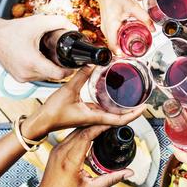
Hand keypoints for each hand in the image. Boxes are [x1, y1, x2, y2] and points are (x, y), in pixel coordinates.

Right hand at [0, 14, 76, 81]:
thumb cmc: (12, 31)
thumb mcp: (38, 22)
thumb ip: (58, 22)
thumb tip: (73, 27)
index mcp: (32, 62)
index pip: (58, 75)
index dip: (69, 69)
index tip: (73, 62)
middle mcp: (26, 73)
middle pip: (53, 75)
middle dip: (59, 65)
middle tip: (61, 54)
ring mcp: (22, 77)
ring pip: (44, 76)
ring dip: (49, 68)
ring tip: (48, 55)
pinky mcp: (19, 78)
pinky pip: (36, 76)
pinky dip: (40, 69)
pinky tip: (39, 58)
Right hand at [23, 66, 143, 134]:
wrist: (41, 122)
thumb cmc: (53, 112)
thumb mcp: (68, 89)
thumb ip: (81, 75)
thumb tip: (93, 63)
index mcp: (94, 117)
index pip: (120, 120)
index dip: (134, 114)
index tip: (144, 107)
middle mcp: (94, 119)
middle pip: (119, 117)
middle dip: (132, 110)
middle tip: (142, 99)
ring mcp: (90, 117)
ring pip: (111, 114)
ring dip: (122, 108)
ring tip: (131, 97)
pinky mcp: (84, 114)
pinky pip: (102, 111)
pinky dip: (110, 105)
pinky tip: (111, 96)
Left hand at [35, 125, 133, 186]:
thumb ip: (112, 179)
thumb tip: (128, 172)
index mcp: (70, 160)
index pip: (87, 135)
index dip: (101, 126)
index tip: (112, 123)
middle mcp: (61, 151)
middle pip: (82, 129)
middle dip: (97, 124)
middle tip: (111, 122)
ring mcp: (57, 149)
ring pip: (75, 131)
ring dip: (90, 127)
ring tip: (104, 127)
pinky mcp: (56, 151)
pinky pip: (71, 136)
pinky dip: (82, 133)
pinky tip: (92, 136)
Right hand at [97, 0, 153, 54]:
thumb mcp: (133, 6)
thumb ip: (144, 17)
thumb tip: (153, 29)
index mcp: (111, 26)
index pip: (113, 46)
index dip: (121, 53)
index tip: (131, 56)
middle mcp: (105, 29)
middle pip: (113, 46)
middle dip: (123, 51)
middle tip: (135, 53)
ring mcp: (105, 28)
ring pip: (112, 42)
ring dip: (121, 46)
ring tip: (133, 47)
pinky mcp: (106, 26)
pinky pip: (112, 37)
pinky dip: (119, 40)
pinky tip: (127, 38)